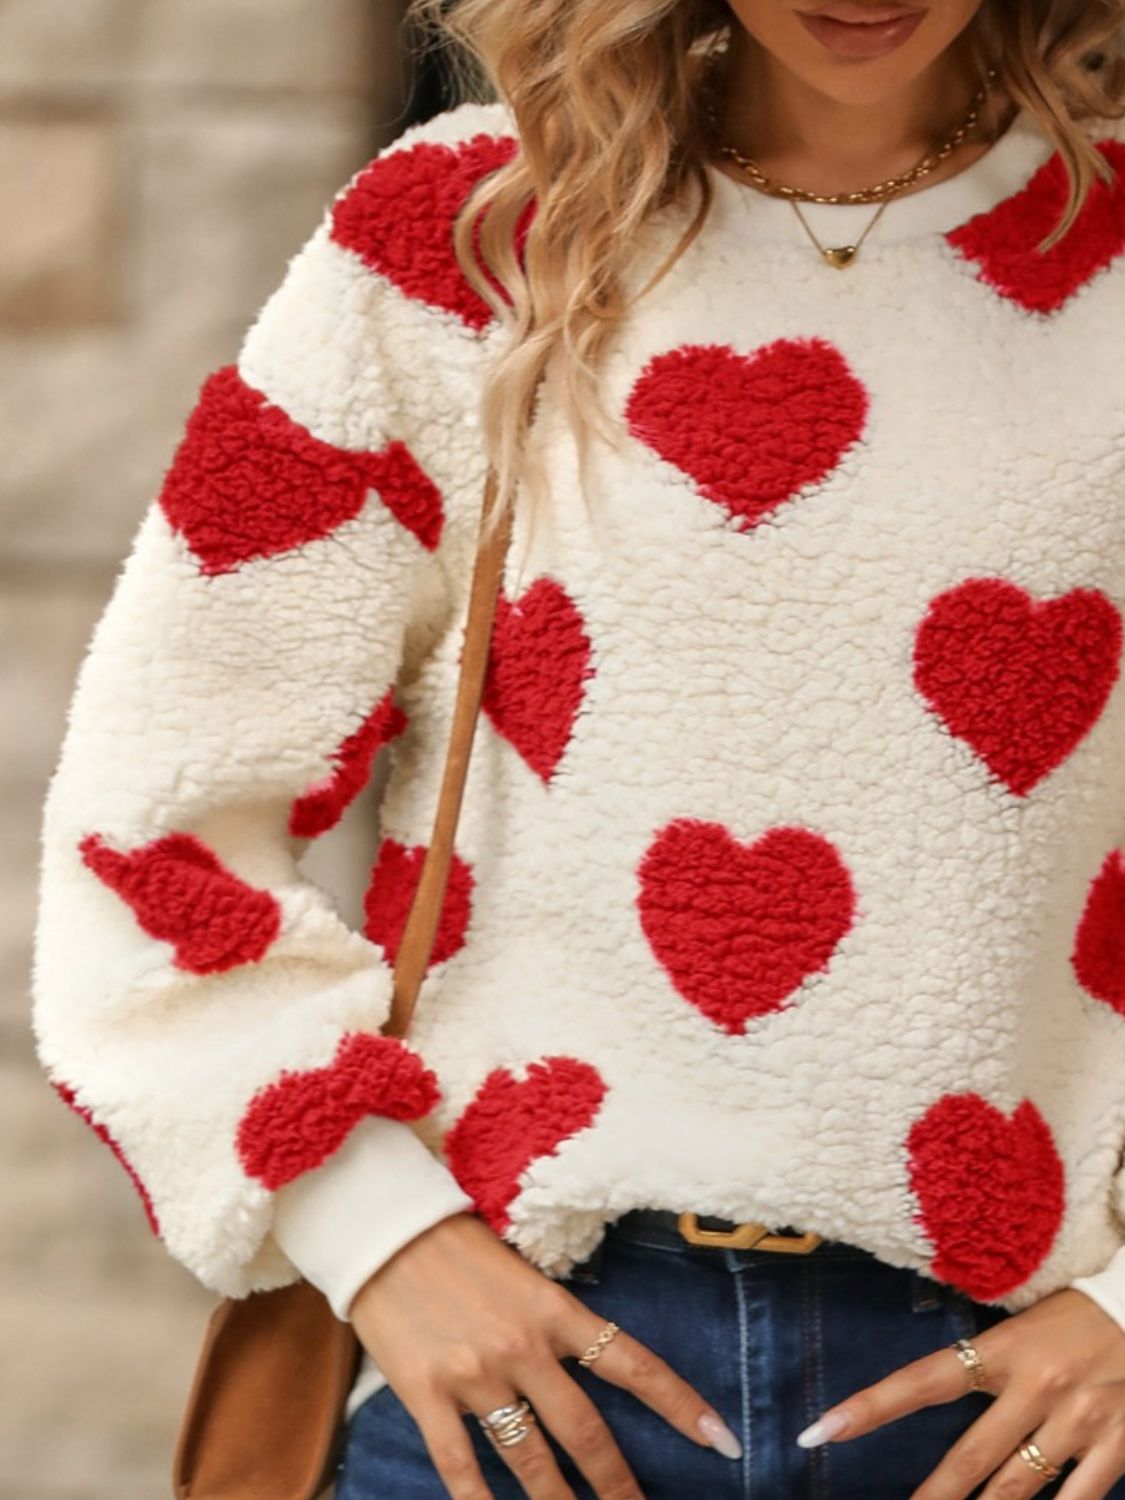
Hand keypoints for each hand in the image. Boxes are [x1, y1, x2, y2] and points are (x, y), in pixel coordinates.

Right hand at [348, 1210, 741, 1498]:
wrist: (385, 1230)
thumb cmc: (454, 1245)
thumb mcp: (520, 1270)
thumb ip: (551, 1318)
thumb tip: (586, 1362)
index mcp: (552, 1308)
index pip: (631, 1363)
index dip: (679, 1404)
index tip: (720, 1441)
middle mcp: (522, 1346)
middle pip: (585, 1431)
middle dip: (618, 1484)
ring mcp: (475, 1374)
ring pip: (529, 1458)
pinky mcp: (426, 1393)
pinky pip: (460, 1466)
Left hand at [792, 1287, 1124, 1498]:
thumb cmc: (1078, 1316)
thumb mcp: (1023, 1328)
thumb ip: (988, 1367)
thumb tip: (944, 1398)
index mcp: (1003, 1349)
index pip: (922, 1380)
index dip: (870, 1407)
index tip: (821, 1430)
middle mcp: (1035, 1386)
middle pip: (969, 1458)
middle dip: (931, 1497)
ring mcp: (1077, 1420)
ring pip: (1018, 1489)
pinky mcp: (1118, 1443)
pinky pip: (1079, 1499)